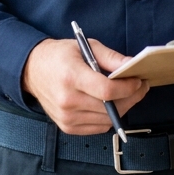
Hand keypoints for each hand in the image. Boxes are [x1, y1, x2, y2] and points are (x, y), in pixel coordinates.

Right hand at [22, 38, 149, 133]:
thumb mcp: (86, 47)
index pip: (107, 91)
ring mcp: (67, 117)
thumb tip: (132, 64)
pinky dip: (110, 117)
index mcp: (71, 77)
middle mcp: (67, 101)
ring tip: (129, 94)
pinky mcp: (68, 127)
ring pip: (107, 120)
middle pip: (110, 108)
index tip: (139, 81)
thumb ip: (111, 57)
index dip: (128, 88)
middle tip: (141, 87)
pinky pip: (98, 127)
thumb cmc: (60, 56)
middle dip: (131, 98)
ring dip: (123, 108)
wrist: (32, 70)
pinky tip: (113, 105)